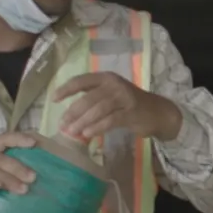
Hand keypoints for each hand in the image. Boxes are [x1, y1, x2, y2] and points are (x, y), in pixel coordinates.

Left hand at [54, 72, 183, 143]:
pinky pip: (110, 120)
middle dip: (73, 112)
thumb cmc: (130, 104)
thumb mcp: (111, 95)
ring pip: (97, 110)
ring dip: (82, 122)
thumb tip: (69, 113)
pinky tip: (88, 134)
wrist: (158, 112)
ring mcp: (124, 98)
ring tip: (72, 131)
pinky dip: (97, 127)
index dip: (66, 89)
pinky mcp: (131, 113)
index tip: (54, 99)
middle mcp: (114, 85)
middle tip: (62, 124)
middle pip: (88, 98)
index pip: (81, 81)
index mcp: (106, 78)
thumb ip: (93, 98)